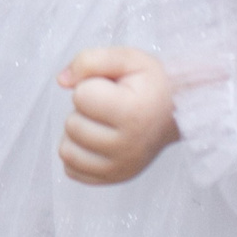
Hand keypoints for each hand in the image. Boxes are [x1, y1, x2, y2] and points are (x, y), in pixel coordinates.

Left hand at [56, 47, 178, 184]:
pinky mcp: (114, 179)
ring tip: (99, 123)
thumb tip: (61, 80)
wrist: (176, 112)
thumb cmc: (149, 83)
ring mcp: (120, 168)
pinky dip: (77, 154)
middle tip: (107, 105)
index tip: (112, 88)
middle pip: (72, 125)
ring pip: (67, 151)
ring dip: (76, 133)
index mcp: (132, 113)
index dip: (90, 85)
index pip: (80, 96)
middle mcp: (127, 147)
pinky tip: (93, 141)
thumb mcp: (127, 58)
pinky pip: (72, 171)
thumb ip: (90, 60)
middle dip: (83, 110)